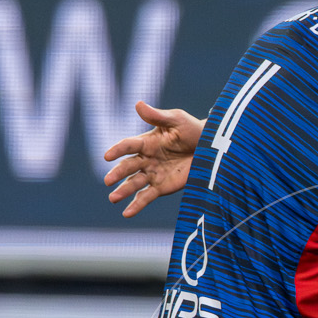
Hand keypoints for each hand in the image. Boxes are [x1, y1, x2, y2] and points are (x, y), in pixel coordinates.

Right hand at [103, 101, 202, 216]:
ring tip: (113, 198)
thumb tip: (138, 104)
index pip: (128, 145)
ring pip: (134, 183)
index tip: (107, 156)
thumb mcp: (176, 119)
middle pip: (128, 166)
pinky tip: (127, 213)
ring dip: (123, 191)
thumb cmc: (192, 130)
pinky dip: (136, 205)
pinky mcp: (161, 187)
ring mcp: (152, 174)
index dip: (118, 150)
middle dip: (118, 173)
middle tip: (108, 181)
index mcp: (146, 142)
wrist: (210, 148)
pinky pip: (146, 196)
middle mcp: (146, 159)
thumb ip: (157, 116)